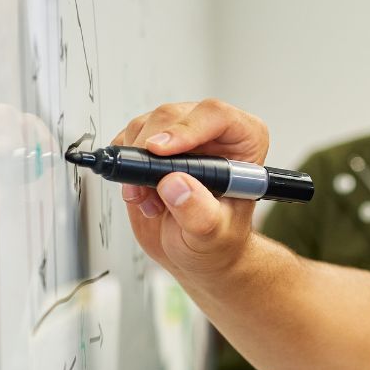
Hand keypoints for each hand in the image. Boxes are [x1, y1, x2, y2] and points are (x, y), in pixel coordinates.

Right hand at [111, 99, 270, 279]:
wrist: (198, 254)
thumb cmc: (217, 241)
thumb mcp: (213, 234)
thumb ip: (199, 212)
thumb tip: (175, 184)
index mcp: (243, 142)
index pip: (216, 115)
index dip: (186, 128)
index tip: (159, 150)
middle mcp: (212, 132)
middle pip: (173, 116)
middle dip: (151, 153)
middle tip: (148, 187)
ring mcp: (181, 137)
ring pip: (146, 126)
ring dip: (137, 164)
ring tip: (150, 199)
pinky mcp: (153, 146)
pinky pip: (128, 140)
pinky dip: (126, 167)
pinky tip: (141, 193)